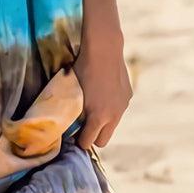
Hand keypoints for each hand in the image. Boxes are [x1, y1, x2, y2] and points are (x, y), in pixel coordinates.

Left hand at [74, 29, 131, 150]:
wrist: (104, 50)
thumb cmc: (82, 70)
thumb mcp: (72, 94)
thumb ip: (72, 112)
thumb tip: (66, 124)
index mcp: (98, 117)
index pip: (88, 143)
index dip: (79, 141)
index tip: (73, 136)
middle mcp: (113, 115)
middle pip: (103, 141)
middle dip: (92, 137)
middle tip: (83, 128)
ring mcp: (122, 106)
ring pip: (112, 125)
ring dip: (103, 123)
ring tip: (93, 110)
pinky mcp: (128, 96)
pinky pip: (118, 110)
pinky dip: (111, 108)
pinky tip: (103, 95)